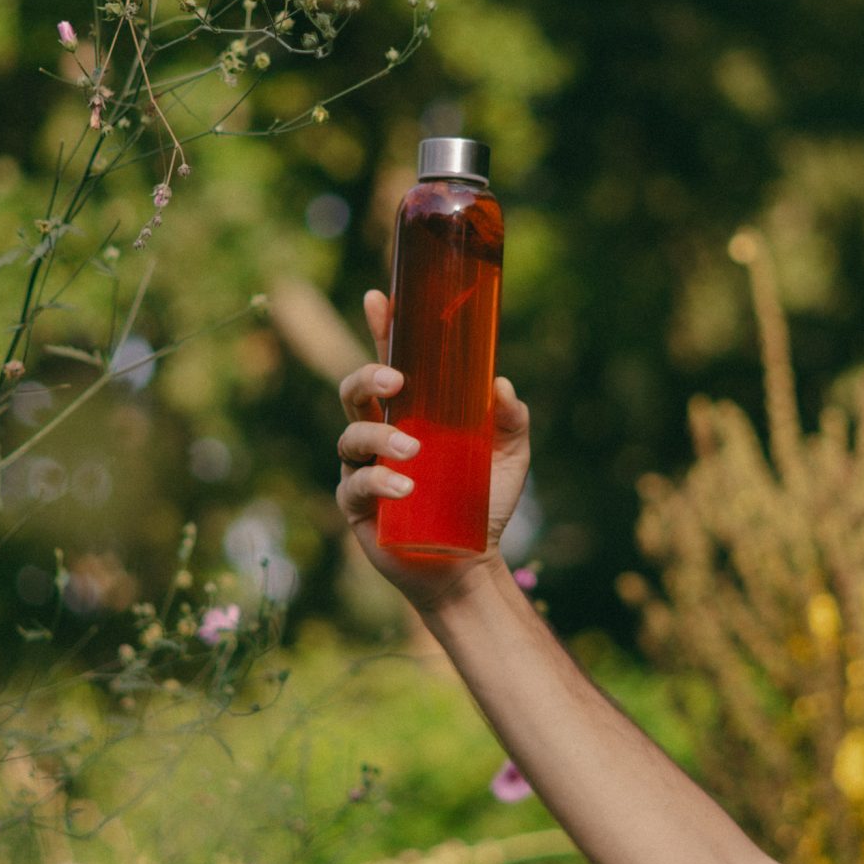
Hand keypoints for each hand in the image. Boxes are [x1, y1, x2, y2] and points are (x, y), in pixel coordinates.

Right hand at [333, 288, 531, 612]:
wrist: (471, 564)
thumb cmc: (484, 503)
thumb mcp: (511, 455)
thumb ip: (512, 419)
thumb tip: (500, 385)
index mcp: (411, 414)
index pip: (390, 362)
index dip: (381, 330)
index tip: (379, 299)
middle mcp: (381, 435)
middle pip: (354, 392)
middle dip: (367, 376)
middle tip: (396, 380)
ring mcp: (365, 470)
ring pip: (351, 436)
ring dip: (379, 438)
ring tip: (412, 452)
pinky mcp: (359, 507)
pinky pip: (356, 486)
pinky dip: (379, 482)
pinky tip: (406, 488)